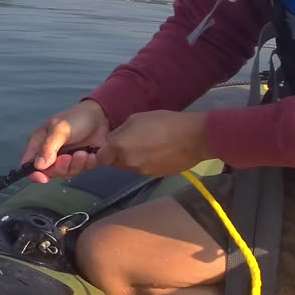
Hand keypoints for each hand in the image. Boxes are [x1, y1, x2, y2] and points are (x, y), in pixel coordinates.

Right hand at [22, 100, 110, 183]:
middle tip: (69, 157)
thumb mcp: (59, 129)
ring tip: (83, 152)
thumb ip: (48, 148)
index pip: (28, 164)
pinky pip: (79, 170)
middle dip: (61, 167)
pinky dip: (86, 164)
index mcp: (39, 143)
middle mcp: (49, 153)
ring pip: (65, 173)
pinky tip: (91, 154)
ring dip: (75, 165)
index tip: (44, 177)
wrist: (102, 116)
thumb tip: (38, 166)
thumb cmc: (76, 118)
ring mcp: (64, 158)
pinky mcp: (78, 161)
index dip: (34, 174)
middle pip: (48, 172)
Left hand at [97, 110, 211, 176]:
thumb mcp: (136, 119)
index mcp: (120, 147)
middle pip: (114, 163)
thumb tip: (112, 140)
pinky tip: (157, 152)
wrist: (194, 138)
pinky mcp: (155, 176)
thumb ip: (119, 132)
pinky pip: (143, 169)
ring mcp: (142, 171)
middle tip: (131, 142)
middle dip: (117, 154)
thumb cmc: (164, 123)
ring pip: (128, 167)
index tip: (113, 143)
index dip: (105, 151)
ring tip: (146, 145)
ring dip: (131, 159)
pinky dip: (145, 162)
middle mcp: (128, 163)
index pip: (101, 157)